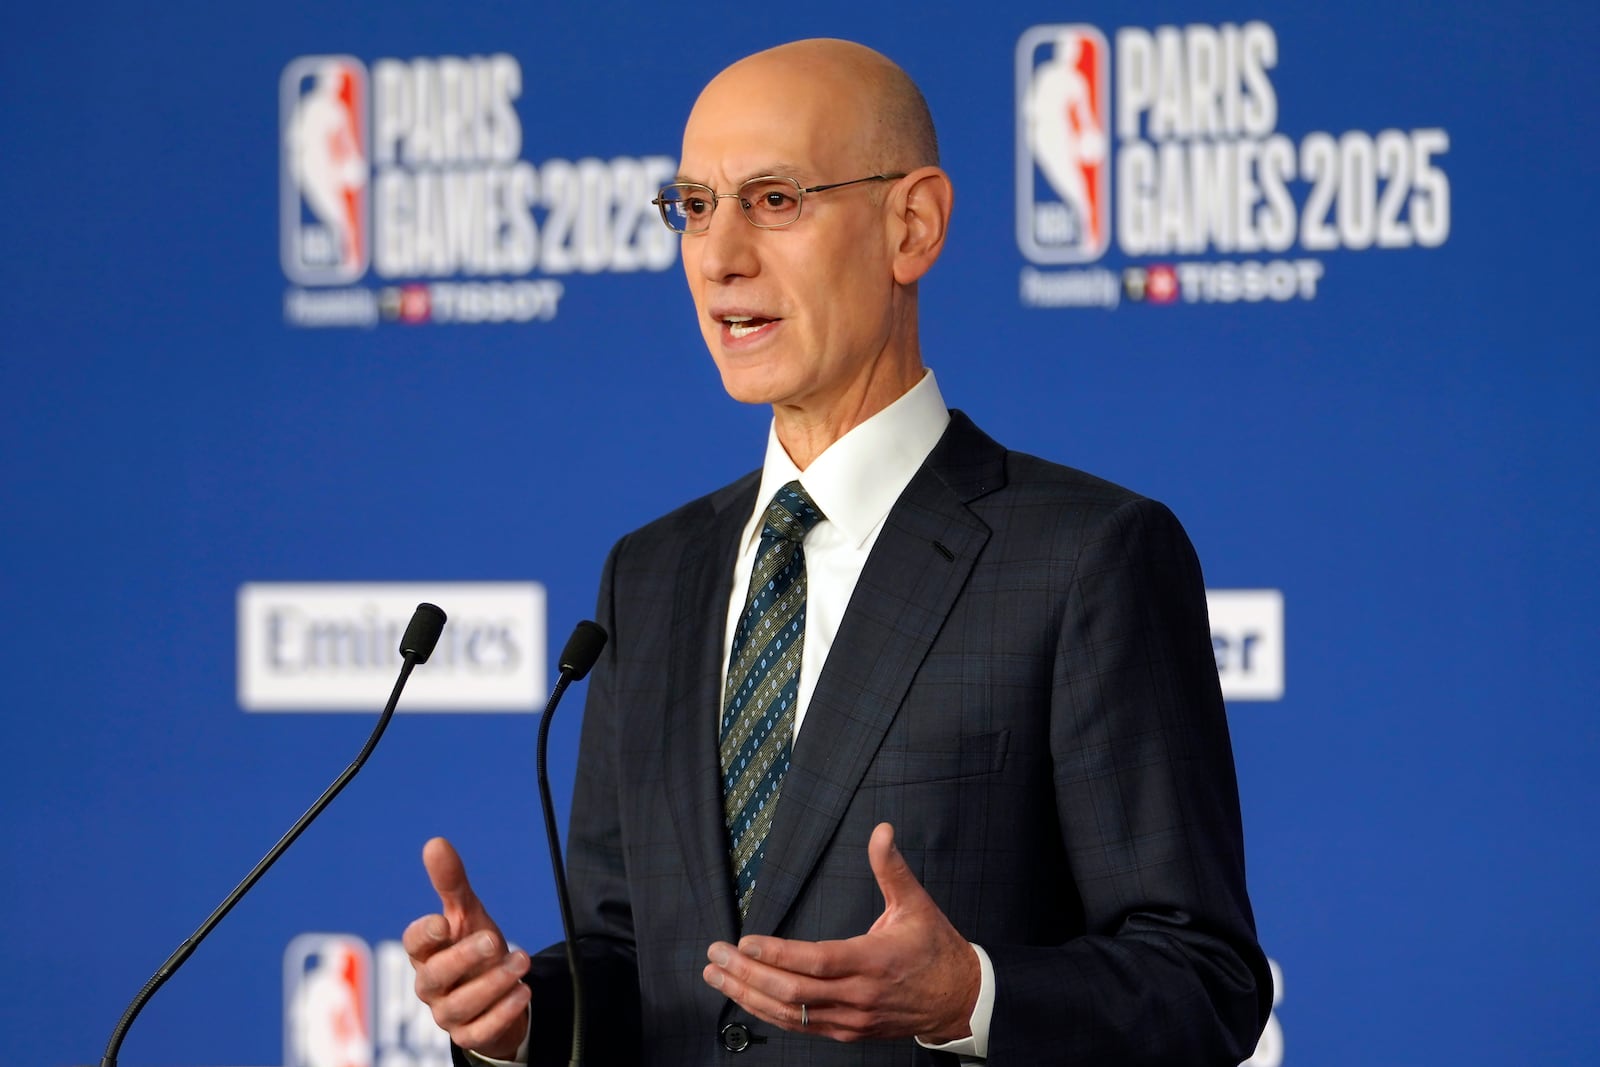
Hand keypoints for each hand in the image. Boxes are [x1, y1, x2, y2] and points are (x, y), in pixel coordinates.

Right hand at [403, 837, 531, 1059]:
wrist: (496, 993)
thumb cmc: (474, 948)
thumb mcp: (467, 914)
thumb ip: (451, 883)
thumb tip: (435, 843)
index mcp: (426, 953)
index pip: (413, 944)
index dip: (424, 934)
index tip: (444, 922)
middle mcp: (431, 985)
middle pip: (435, 975)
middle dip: (464, 958)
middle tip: (494, 939)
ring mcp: (447, 1013)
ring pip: (460, 1005)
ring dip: (493, 983)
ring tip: (521, 961)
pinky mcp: (468, 1035)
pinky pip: (479, 1031)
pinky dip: (502, 1013)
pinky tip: (523, 992)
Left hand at [702, 822, 979, 1043]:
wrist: (960, 999)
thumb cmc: (936, 949)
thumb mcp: (916, 903)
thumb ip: (892, 868)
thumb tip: (881, 830)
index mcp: (874, 960)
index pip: (818, 960)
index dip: (779, 954)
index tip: (745, 941)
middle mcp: (860, 995)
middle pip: (794, 991)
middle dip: (748, 974)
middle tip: (715, 957)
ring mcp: (852, 1019)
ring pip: (792, 1013)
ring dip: (749, 996)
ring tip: (717, 978)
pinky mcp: (848, 1031)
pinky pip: (802, 1026)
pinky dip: (770, 1013)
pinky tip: (747, 998)